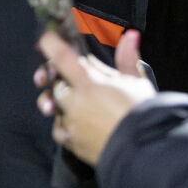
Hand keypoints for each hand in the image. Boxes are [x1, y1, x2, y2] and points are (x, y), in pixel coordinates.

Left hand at [34, 28, 155, 164]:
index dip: (51, 45)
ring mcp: (72, 123)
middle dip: (60, 78)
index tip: (44, 38)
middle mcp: (76, 102)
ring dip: (60, 101)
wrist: (144, 151)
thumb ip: (128, 59)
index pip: (63, 58)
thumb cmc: (142, 114)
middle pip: (56, 83)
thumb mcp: (138, 82)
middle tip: (72, 78)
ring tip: (77, 102)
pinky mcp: (72, 142)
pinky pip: (59, 130)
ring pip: (54, 106)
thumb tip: (130, 35)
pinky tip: (76, 123)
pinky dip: (64, 124)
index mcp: (89, 84)